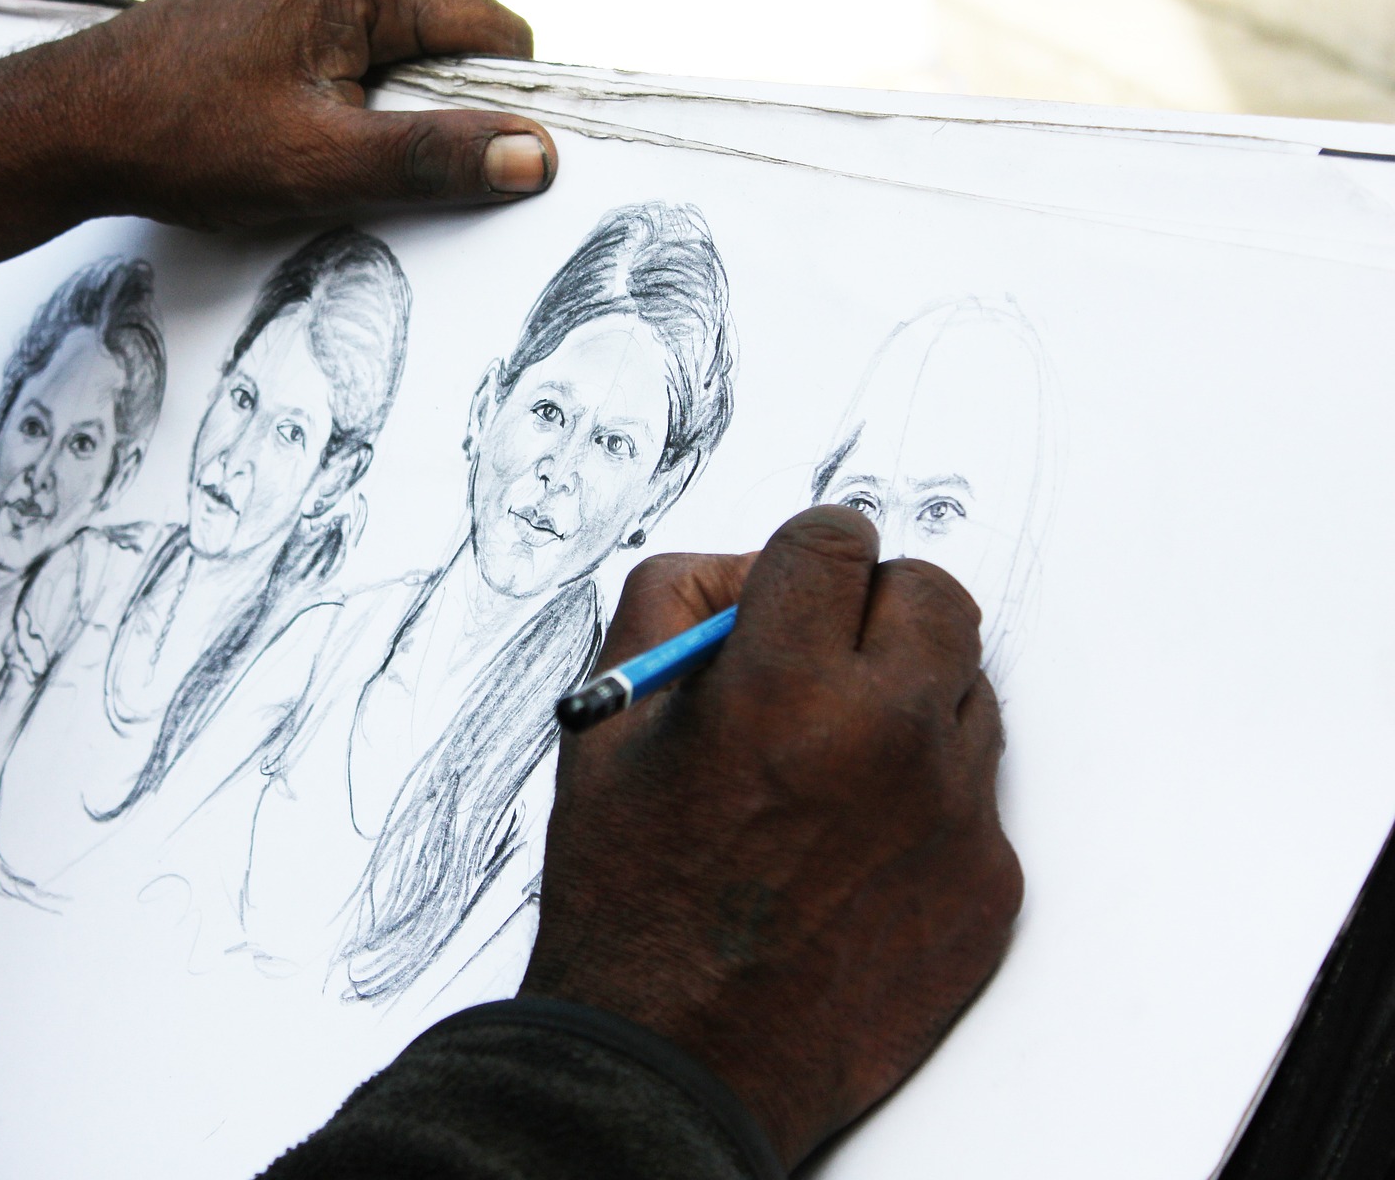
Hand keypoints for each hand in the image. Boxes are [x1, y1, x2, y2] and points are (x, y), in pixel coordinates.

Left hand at [0, 0, 551, 369]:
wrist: (71, 124)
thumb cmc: (182, 138)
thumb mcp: (321, 163)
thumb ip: (435, 157)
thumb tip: (533, 155)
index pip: (496, 34)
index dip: (499, 110)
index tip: (467, 169)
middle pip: (453, 40)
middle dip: (433, 111)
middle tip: (362, 163)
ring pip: (405, 49)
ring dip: (387, 110)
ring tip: (317, 146)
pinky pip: (358, 46)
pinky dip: (350, 97)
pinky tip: (297, 130)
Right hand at [522, 506, 1022, 1166]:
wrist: (679, 1058)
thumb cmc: (632, 897)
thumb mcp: (608, 724)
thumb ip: (673, 606)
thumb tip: (751, 571)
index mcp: (784, 687)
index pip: (839, 539)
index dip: (806, 555)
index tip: (796, 582)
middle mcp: (887, 738)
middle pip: (935, 593)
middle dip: (876, 606)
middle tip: (826, 654)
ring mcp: (952, 813)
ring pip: (967, 688)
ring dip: (907, 699)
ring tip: (828, 766)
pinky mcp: (990, 881)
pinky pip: (977, 790)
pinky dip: (923, 796)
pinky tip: (851, 845)